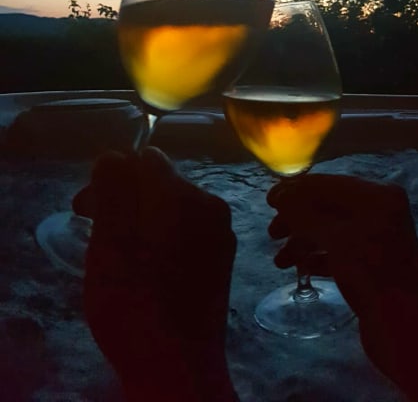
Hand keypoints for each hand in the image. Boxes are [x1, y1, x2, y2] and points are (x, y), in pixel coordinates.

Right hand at [73, 147, 236, 401]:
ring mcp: (221, 234)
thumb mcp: (108, 243)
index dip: (112, 180)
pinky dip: (163, 240)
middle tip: (95, 232)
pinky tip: (147, 271)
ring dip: (142, 221)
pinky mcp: (222, 259)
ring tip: (120, 257)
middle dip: (125, 201)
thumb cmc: (135, 305)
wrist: (177, 368)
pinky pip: (187, 233)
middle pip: (160, 184)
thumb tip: (114, 157)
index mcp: (185, 196)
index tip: (87, 210)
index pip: (145, 161)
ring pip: (173, 210)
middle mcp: (211, 206)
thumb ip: (112, 191)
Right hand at [267, 174, 417, 400]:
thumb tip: (282, 195)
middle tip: (272, 233)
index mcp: (378, 197)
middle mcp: (381, 212)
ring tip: (280, 261)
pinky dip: (318, 257)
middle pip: (329, 207)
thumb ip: (304, 213)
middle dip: (298, 220)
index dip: (297, 190)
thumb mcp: (334, 237)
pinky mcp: (374, 263)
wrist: (403, 327)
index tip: (269, 199)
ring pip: (332, 230)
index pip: (329, 184)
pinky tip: (301, 268)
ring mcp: (379, 238)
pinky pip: (340, 251)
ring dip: (303, 241)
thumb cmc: (370, 273)